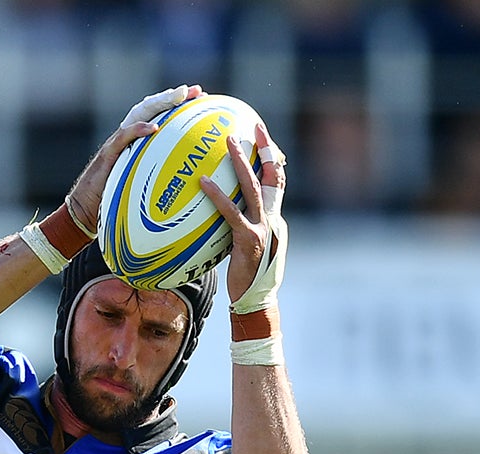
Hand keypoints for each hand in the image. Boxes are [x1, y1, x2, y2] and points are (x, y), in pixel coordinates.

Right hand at [66, 85, 201, 234]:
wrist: (86, 211)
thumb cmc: (117, 203)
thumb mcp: (145, 188)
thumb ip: (162, 179)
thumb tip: (194, 183)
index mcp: (140, 142)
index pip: (162, 115)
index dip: (180, 105)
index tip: (203, 98)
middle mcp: (130, 136)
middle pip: (154, 107)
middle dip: (175, 96)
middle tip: (196, 90)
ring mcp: (118, 142)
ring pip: (140, 113)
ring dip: (161, 103)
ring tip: (179, 97)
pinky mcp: (107, 154)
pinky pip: (123, 138)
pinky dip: (138, 130)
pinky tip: (154, 127)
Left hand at [200, 121, 287, 309]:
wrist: (257, 302)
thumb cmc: (248, 278)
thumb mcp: (248, 247)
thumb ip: (241, 226)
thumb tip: (222, 212)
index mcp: (275, 218)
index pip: (277, 181)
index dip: (273, 156)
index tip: (263, 135)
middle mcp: (273, 218)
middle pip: (271, 175)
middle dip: (263, 148)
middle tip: (250, 125)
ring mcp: (263, 227)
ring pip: (253, 187)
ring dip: (241, 162)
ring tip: (227, 141)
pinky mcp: (249, 240)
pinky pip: (231, 212)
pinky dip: (217, 195)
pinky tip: (202, 183)